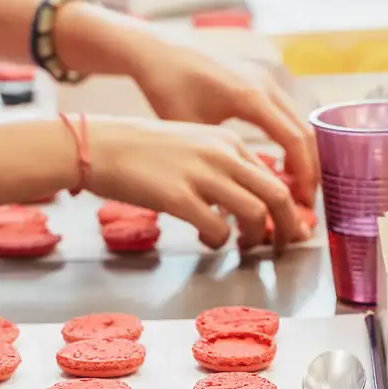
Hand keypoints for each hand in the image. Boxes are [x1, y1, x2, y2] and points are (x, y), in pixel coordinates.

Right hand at [89, 117, 309, 250]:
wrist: (99, 145)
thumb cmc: (141, 150)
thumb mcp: (192, 145)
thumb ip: (221, 167)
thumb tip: (246, 199)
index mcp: (228, 142)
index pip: (275, 177)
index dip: (288, 208)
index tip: (287, 227)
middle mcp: (222, 154)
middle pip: (278, 195)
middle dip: (288, 227)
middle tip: (283, 247)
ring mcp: (201, 175)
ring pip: (256, 213)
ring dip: (256, 238)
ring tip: (244, 246)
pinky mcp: (179, 197)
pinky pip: (218, 229)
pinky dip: (219, 242)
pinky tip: (206, 240)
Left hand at [127, 41, 317, 205]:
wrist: (158, 49)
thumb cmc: (167, 86)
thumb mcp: (189, 129)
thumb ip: (212, 164)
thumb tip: (227, 208)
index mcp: (252, 97)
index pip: (294, 140)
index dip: (304, 174)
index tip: (304, 202)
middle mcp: (265, 85)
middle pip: (305, 131)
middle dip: (310, 168)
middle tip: (306, 200)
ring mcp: (264, 79)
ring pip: (297, 121)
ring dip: (301, 154)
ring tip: (295, 187)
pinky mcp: (257, 79)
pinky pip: (284, 113)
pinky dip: (289, 139)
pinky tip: (279, 163)